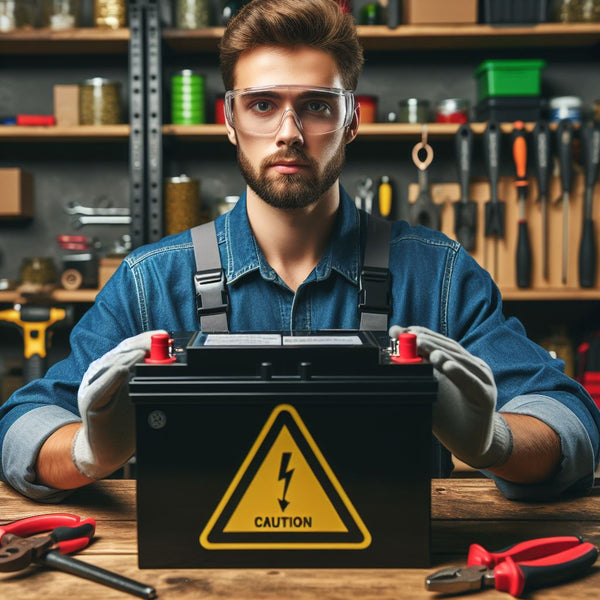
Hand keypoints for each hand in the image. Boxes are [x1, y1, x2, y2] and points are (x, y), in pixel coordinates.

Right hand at [72, 330, 165, 479]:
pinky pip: (100, 387)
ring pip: (111, 364)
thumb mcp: (142, 394)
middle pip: (121, 351)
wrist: (106, 450)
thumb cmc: (125, 422)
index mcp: (113, 367)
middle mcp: (100, 373)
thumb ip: (151, 376)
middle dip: (142, 345)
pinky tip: (123, 370)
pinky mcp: (90, 402)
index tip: (165, 336)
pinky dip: (112, 377)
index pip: (131, 346)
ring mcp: (93, 386)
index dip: (147, 339)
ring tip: (146, 352)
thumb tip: (172, 358)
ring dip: (130, 357)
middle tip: (160, 342)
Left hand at [389, 325, 511, 468]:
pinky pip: (471, 383)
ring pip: (460, 362)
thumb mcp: (429, 391)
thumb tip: (394, 358)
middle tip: (410, 336)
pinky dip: (459, 374)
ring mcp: (483, 380)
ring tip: (426, 349)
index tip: (398, 330)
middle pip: (449, 349)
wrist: (470, 445)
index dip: (419, 334)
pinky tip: (447, 366)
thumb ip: (419, 374)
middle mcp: (474, 366)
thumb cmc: (449, 417)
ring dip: (441, 353)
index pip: (439, 343)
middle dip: (427, 341)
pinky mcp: (486, 397)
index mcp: (461, 362)